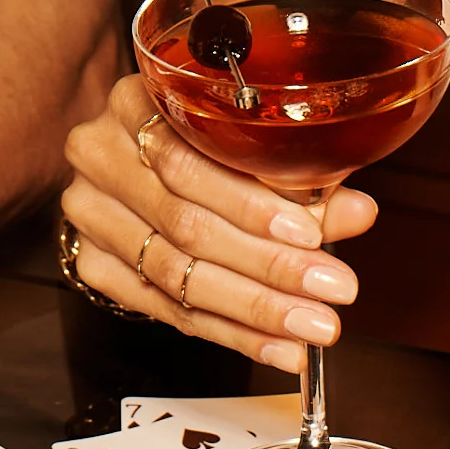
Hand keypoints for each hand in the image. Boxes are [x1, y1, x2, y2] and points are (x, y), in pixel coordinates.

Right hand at [54, 73, 368, 374]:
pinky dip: (231, 332)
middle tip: (331, 290)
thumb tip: (359, 212)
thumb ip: (299, 175)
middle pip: (184, 223)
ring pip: (174, 273)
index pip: (187, 158)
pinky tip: (278, 346)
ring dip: (254, 308)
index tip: (311, 234)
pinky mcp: (92, 265)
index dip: (250, 203)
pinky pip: (166, 310)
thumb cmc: (199, 143)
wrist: (130, 163)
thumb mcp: (248, 144)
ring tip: (311, 326)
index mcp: (134, 103)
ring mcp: (90, 213)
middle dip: (268, 265)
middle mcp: (100, 154)